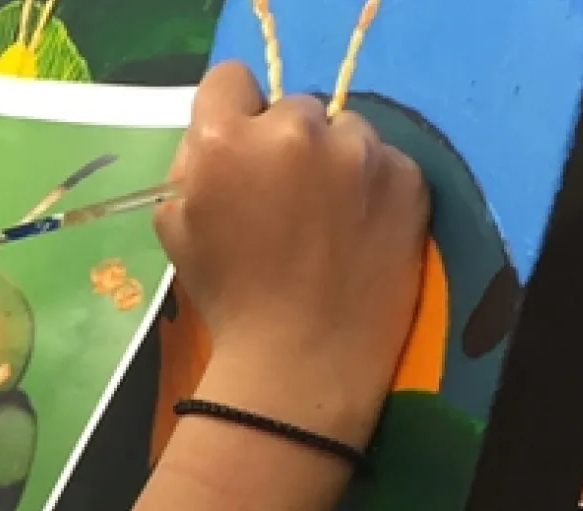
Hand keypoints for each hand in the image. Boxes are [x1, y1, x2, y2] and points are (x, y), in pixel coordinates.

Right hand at [155, 61, 429, 444]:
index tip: (238, 150)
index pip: (228, 79)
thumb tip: (221, 141)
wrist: (301, 360)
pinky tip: (359, 229)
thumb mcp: (175, 225)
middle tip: (283, 196)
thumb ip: (193, 166)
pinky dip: (371, 185)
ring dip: (332, 158)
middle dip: (282, 141)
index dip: (229, 113)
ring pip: (341, 129)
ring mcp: (357, 151)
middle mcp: (293, 130)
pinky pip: (382, 159)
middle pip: (289, 105)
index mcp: (225, 139)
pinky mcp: (407, 176)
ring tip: (328, 215)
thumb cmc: (227, 296)